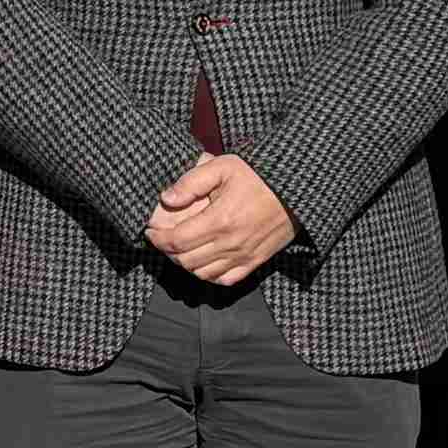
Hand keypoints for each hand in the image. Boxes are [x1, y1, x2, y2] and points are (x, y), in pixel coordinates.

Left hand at [143, 151, 294, 287]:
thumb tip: (166, 199)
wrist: (296, 188)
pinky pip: (225, 280)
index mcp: (219, 220)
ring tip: (182, 249)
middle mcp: (230, 244)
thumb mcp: (223, 167)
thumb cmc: (259, 175)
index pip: (177, 241)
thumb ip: (191, 182)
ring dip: (186, 264)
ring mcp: (244, 256)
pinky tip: (204, 261)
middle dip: (168, 251)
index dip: (158, 239)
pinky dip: (209, 275)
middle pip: (186, 260)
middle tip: (164, 239)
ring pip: (202, 274)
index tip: (150, 232)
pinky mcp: (255, 262)